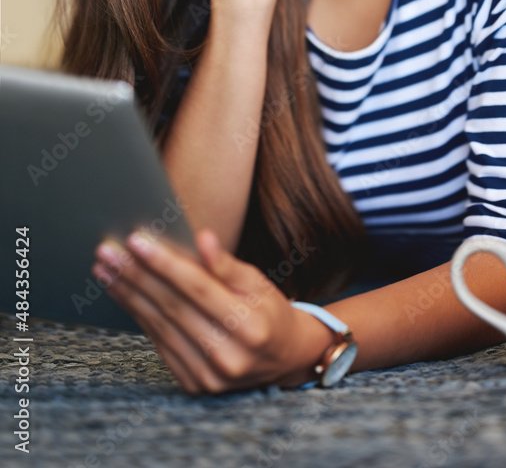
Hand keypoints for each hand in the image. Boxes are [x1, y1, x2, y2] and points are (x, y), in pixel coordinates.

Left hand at [91, 228, 329, 393]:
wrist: (282, 359)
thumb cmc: (269, 311)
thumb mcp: (257, 282)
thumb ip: (226, 264)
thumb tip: (202, 238)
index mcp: (250, 326)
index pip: (199, 289)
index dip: (166, 263)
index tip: (137, 240)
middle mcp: (228, 356)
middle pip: (173, 307)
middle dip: (136, 276)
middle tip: (108, 251)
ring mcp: (208, 376)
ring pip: (160, 326)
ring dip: (128, 295)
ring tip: (105, 269)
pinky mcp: (193, 383)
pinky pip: (159, 343)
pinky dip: (138, 315)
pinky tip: (123, 294)